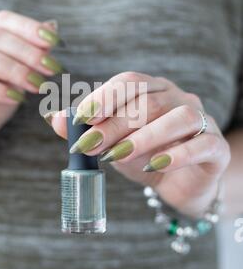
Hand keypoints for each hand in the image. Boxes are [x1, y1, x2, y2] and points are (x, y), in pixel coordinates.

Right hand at [0, 10, 64, 174]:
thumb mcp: (13, 82)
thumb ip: (29, 57)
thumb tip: (52, 27)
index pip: (1, 20)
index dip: (29, 28)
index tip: (54, 42)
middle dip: (27, 51)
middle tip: (51, 68)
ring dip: (14, 69)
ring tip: (37, 85)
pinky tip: (15, 98)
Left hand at [48, 72, 230, 216]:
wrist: (179, 185)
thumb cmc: (144, 157)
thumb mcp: (111, 144)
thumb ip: (85, 130)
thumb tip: (53, 119)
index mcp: (153, 90)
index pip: (129, 82)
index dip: (104, 97)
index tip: (81, 118)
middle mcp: (179, 98)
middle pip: (148, 102)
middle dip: (114, 124)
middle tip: (88, 146)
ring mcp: (202, 120)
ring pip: (178, 117)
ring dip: (144, 136)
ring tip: (117, 156)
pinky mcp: (216, 147)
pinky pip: (202, 144)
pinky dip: (177, 154)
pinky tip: (154, 165)